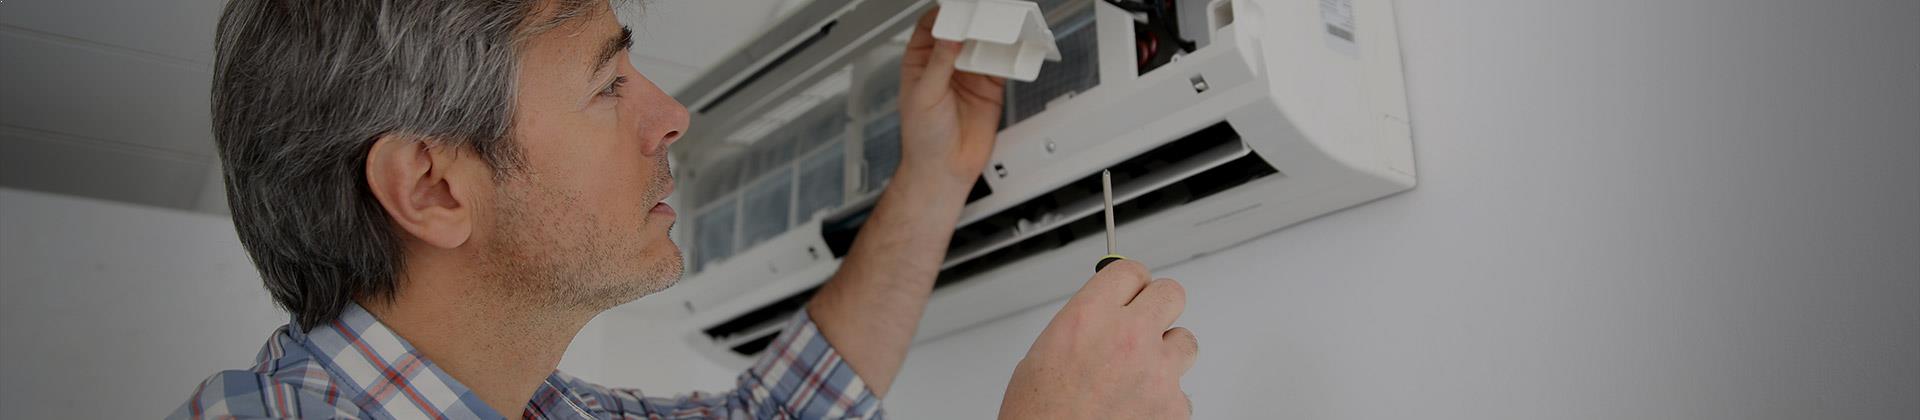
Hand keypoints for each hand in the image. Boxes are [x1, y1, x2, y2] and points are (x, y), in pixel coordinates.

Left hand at [898, 7, 1006, 189]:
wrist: (945, 170)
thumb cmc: (922, 139)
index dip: (945, 14)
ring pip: (984, 44)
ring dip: (993, 35)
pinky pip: (1003, 64)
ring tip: (1001, 27)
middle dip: (973, 20)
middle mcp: (945, 64)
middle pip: (962, 31)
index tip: (958, 9)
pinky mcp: (990, 87)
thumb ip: (939, 63)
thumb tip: (949, 35)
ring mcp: (969, 75)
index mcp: (920, 62)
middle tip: (984, 14)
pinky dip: (1010, 55)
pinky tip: (1012, 48)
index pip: (932, 26)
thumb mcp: (924, 96)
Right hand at [998, 261, 1198, 418]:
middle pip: (1170, 293)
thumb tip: (1101, 318)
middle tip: (1145, 322)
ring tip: (1140, 375)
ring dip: (1167, 354)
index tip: (1129, 289)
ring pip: (1185, 342)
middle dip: (1157, 307)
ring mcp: (1157, 372)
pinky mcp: (1174, 407)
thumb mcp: (1042, 355)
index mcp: (1090, 318)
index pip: (1129, 271)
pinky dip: (1165, 399)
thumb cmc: (1039, 416)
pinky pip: (1181, 391)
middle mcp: (1129, 337)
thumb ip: (1082, 327)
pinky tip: (1138, 407)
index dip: (1129, 282)